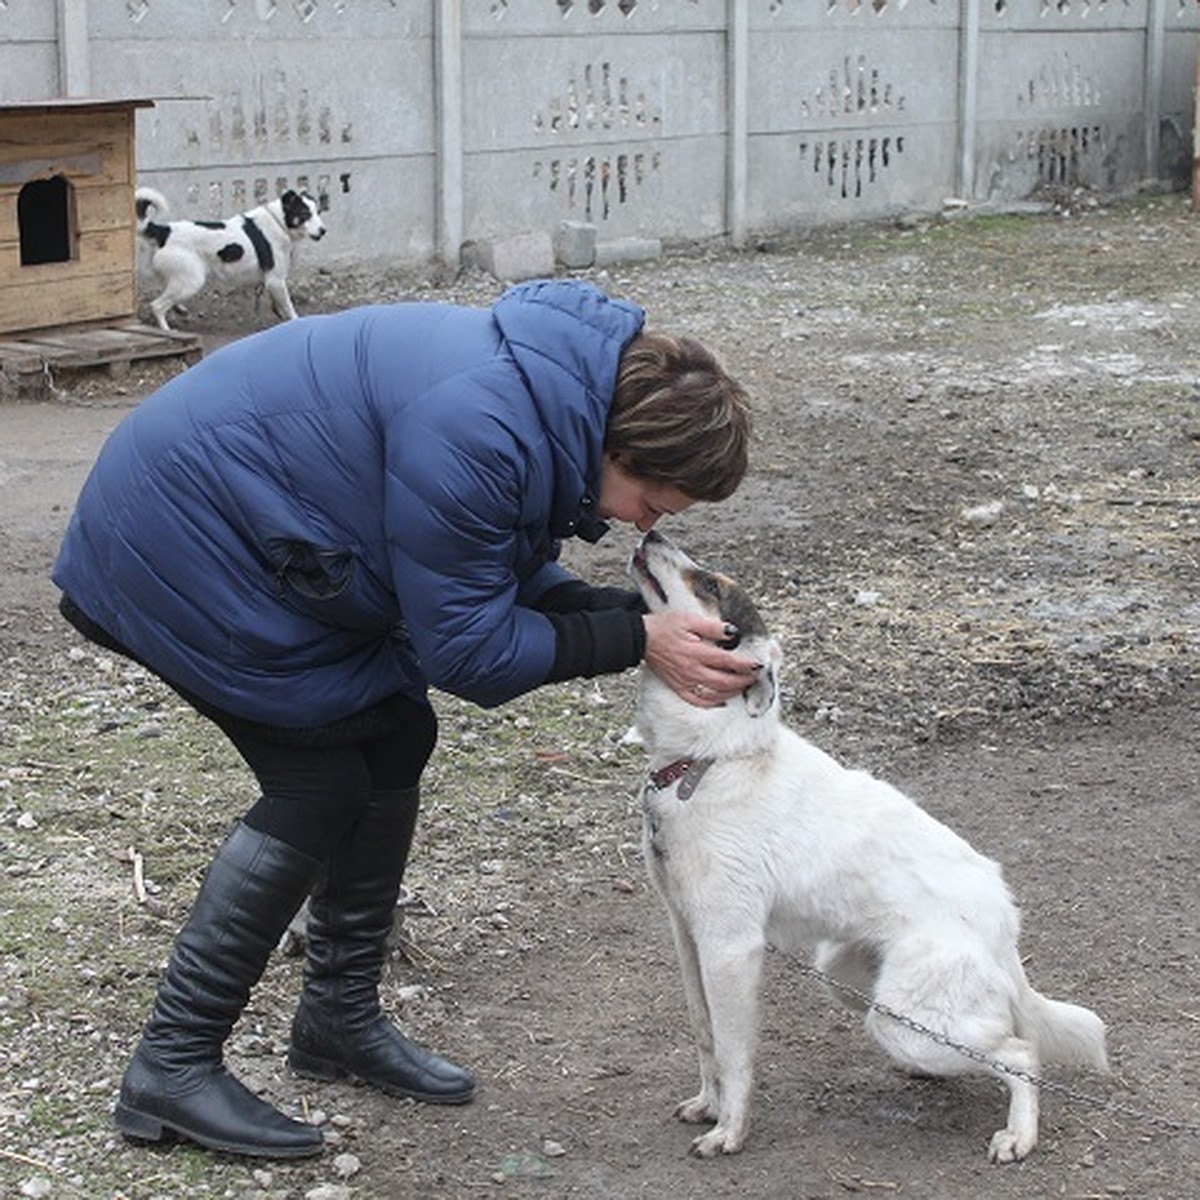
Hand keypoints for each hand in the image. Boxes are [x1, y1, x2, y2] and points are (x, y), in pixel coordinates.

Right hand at [642, 612, 759, 706]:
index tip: (758, 664)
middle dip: (743, 680)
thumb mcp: (689, 619)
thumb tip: (732, 632)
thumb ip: (712, 627)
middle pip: (725, 681)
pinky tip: (722, 698)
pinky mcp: (678, 687)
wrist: (642, 639)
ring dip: (732, 691)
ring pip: (715, 693)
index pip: (728, 662)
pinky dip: (713, 702)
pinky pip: (698, 701)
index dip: (745, 664)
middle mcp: (692, 670)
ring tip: (743, 685)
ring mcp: (685, 682)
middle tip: (755, 676)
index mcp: (697, 653)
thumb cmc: (665, 627)